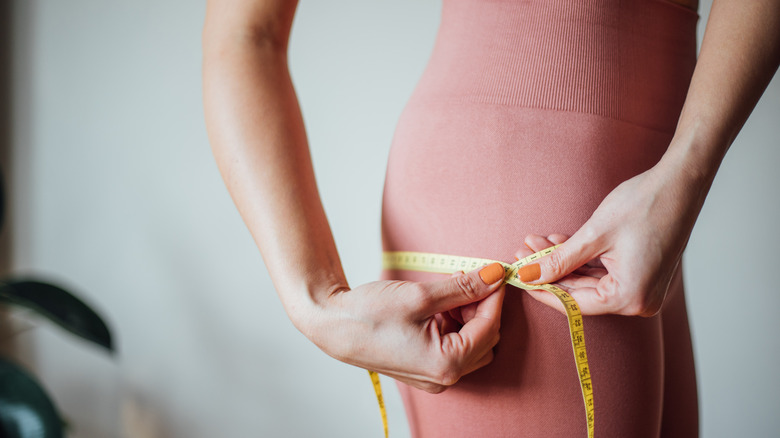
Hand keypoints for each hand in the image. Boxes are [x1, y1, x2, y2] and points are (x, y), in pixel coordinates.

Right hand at [306, 263, 505, 392]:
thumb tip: (494, 275)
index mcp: (446, 364)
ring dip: (469, 316)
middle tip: (466, 278)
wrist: (333, 325)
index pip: (489, 327)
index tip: (494, 271)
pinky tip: (439, 305)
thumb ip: (463, 287)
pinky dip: (455, 325)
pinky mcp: (425, 368)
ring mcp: (434, 376)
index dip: (494, 297)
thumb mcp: (421, 296)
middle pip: (486, 339)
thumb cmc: (370, 314)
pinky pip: (455, 347)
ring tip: (448, 291)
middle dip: (481, 307)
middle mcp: (443, 378)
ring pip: (473, 344)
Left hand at [514, 162, 703, 316]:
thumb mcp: (594, 235)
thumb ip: (560, 261)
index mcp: (630, 298)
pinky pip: (603, 272)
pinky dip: (580, 258)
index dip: (542, 290)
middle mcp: (639, 300)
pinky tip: (557, 242)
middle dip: (549, 271)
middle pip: (580, 292)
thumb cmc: (643, 205)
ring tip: (535, 243)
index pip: (574, 303)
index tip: (518, 278)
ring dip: (562, 262)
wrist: (680, 182)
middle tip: (522, 253)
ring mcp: (642, 287)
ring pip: (589, 280)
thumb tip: (529, 275)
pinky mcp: (641, 273)